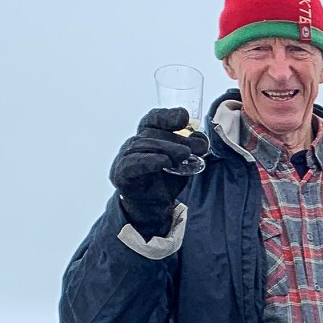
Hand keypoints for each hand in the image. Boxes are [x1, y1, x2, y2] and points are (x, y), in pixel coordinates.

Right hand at [110, 108, 208, 235]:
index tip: (184, 117)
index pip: (153, 119)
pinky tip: (165, 162)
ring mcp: (124, 157)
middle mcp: (134, 143)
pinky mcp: (121, 174)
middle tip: (198, 148)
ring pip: (144, 145)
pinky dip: (150, 161)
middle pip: (152, 132)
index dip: (167, 115)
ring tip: (186, 155)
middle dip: (177, 138)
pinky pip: (133, 163)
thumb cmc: (167, 178)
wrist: (153, 206)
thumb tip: (201, 139)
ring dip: (167, 148)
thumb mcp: (185, 161)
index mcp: (148, 136)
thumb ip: (193, 148)